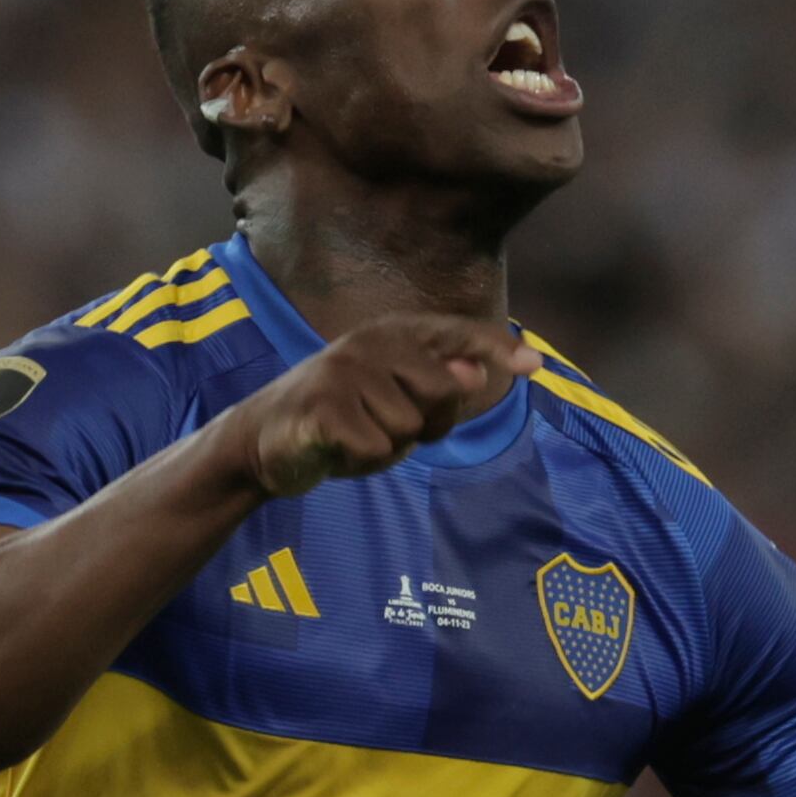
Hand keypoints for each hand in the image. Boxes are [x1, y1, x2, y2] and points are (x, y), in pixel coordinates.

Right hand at [218, 313, 540, 498]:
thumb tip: (475, 372)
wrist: (263, 440)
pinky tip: (335, 450)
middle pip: (443, 391)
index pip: (454, 333)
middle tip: (387, 427)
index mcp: (391, 334)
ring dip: (387, 448)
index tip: (533, 365)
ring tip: (354, 438)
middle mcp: (368, 342)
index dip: (495, 347)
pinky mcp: (323, 406)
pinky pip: (376, 449)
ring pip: (408, 428)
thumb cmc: (342, 418)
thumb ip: (437, 384)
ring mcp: (344, 371)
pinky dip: (361, 463)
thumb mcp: (394, 400)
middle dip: (427, 423)